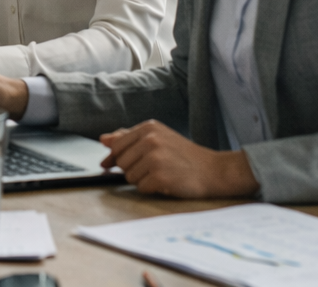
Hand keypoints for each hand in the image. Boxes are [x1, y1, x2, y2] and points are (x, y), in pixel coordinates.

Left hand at [99, 120, 259, 197]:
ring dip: (142, 180)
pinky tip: (166, 182)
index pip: (117, 145)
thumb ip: (128, 137)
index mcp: (148, 127)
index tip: (112, 165)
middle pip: (121, 162)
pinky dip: (151, 189)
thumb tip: (103, 139)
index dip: (114, 158)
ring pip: (129, 176)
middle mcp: (150, 139)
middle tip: (153, 168)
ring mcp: (155, 157)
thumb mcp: (158, 138)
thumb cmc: (184, 155)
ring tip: (162, 173)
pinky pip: (141, 188)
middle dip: (132, 169)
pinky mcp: (160, 176)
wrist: (214, 170)